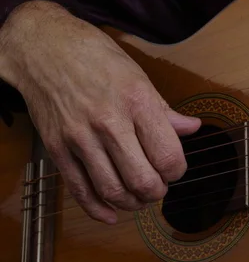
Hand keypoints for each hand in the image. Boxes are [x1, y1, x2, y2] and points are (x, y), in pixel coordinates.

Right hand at [0, 1, 200, 223]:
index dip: (177, 172)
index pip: (168, 157)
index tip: (174, 169)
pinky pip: (80, 191)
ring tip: (139, 197)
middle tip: (158, 186)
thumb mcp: (139, 77)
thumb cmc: (95, 58)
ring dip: (133, 203)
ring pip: (113, 191)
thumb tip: (192, 128)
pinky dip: (99, 210)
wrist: (42, 48)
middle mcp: (108, 122)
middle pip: (143, 181)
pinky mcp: (57, 149)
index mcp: (137, 102)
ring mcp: (80, 138)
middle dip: (157, 192)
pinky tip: (112, 213)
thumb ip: (165, 111)